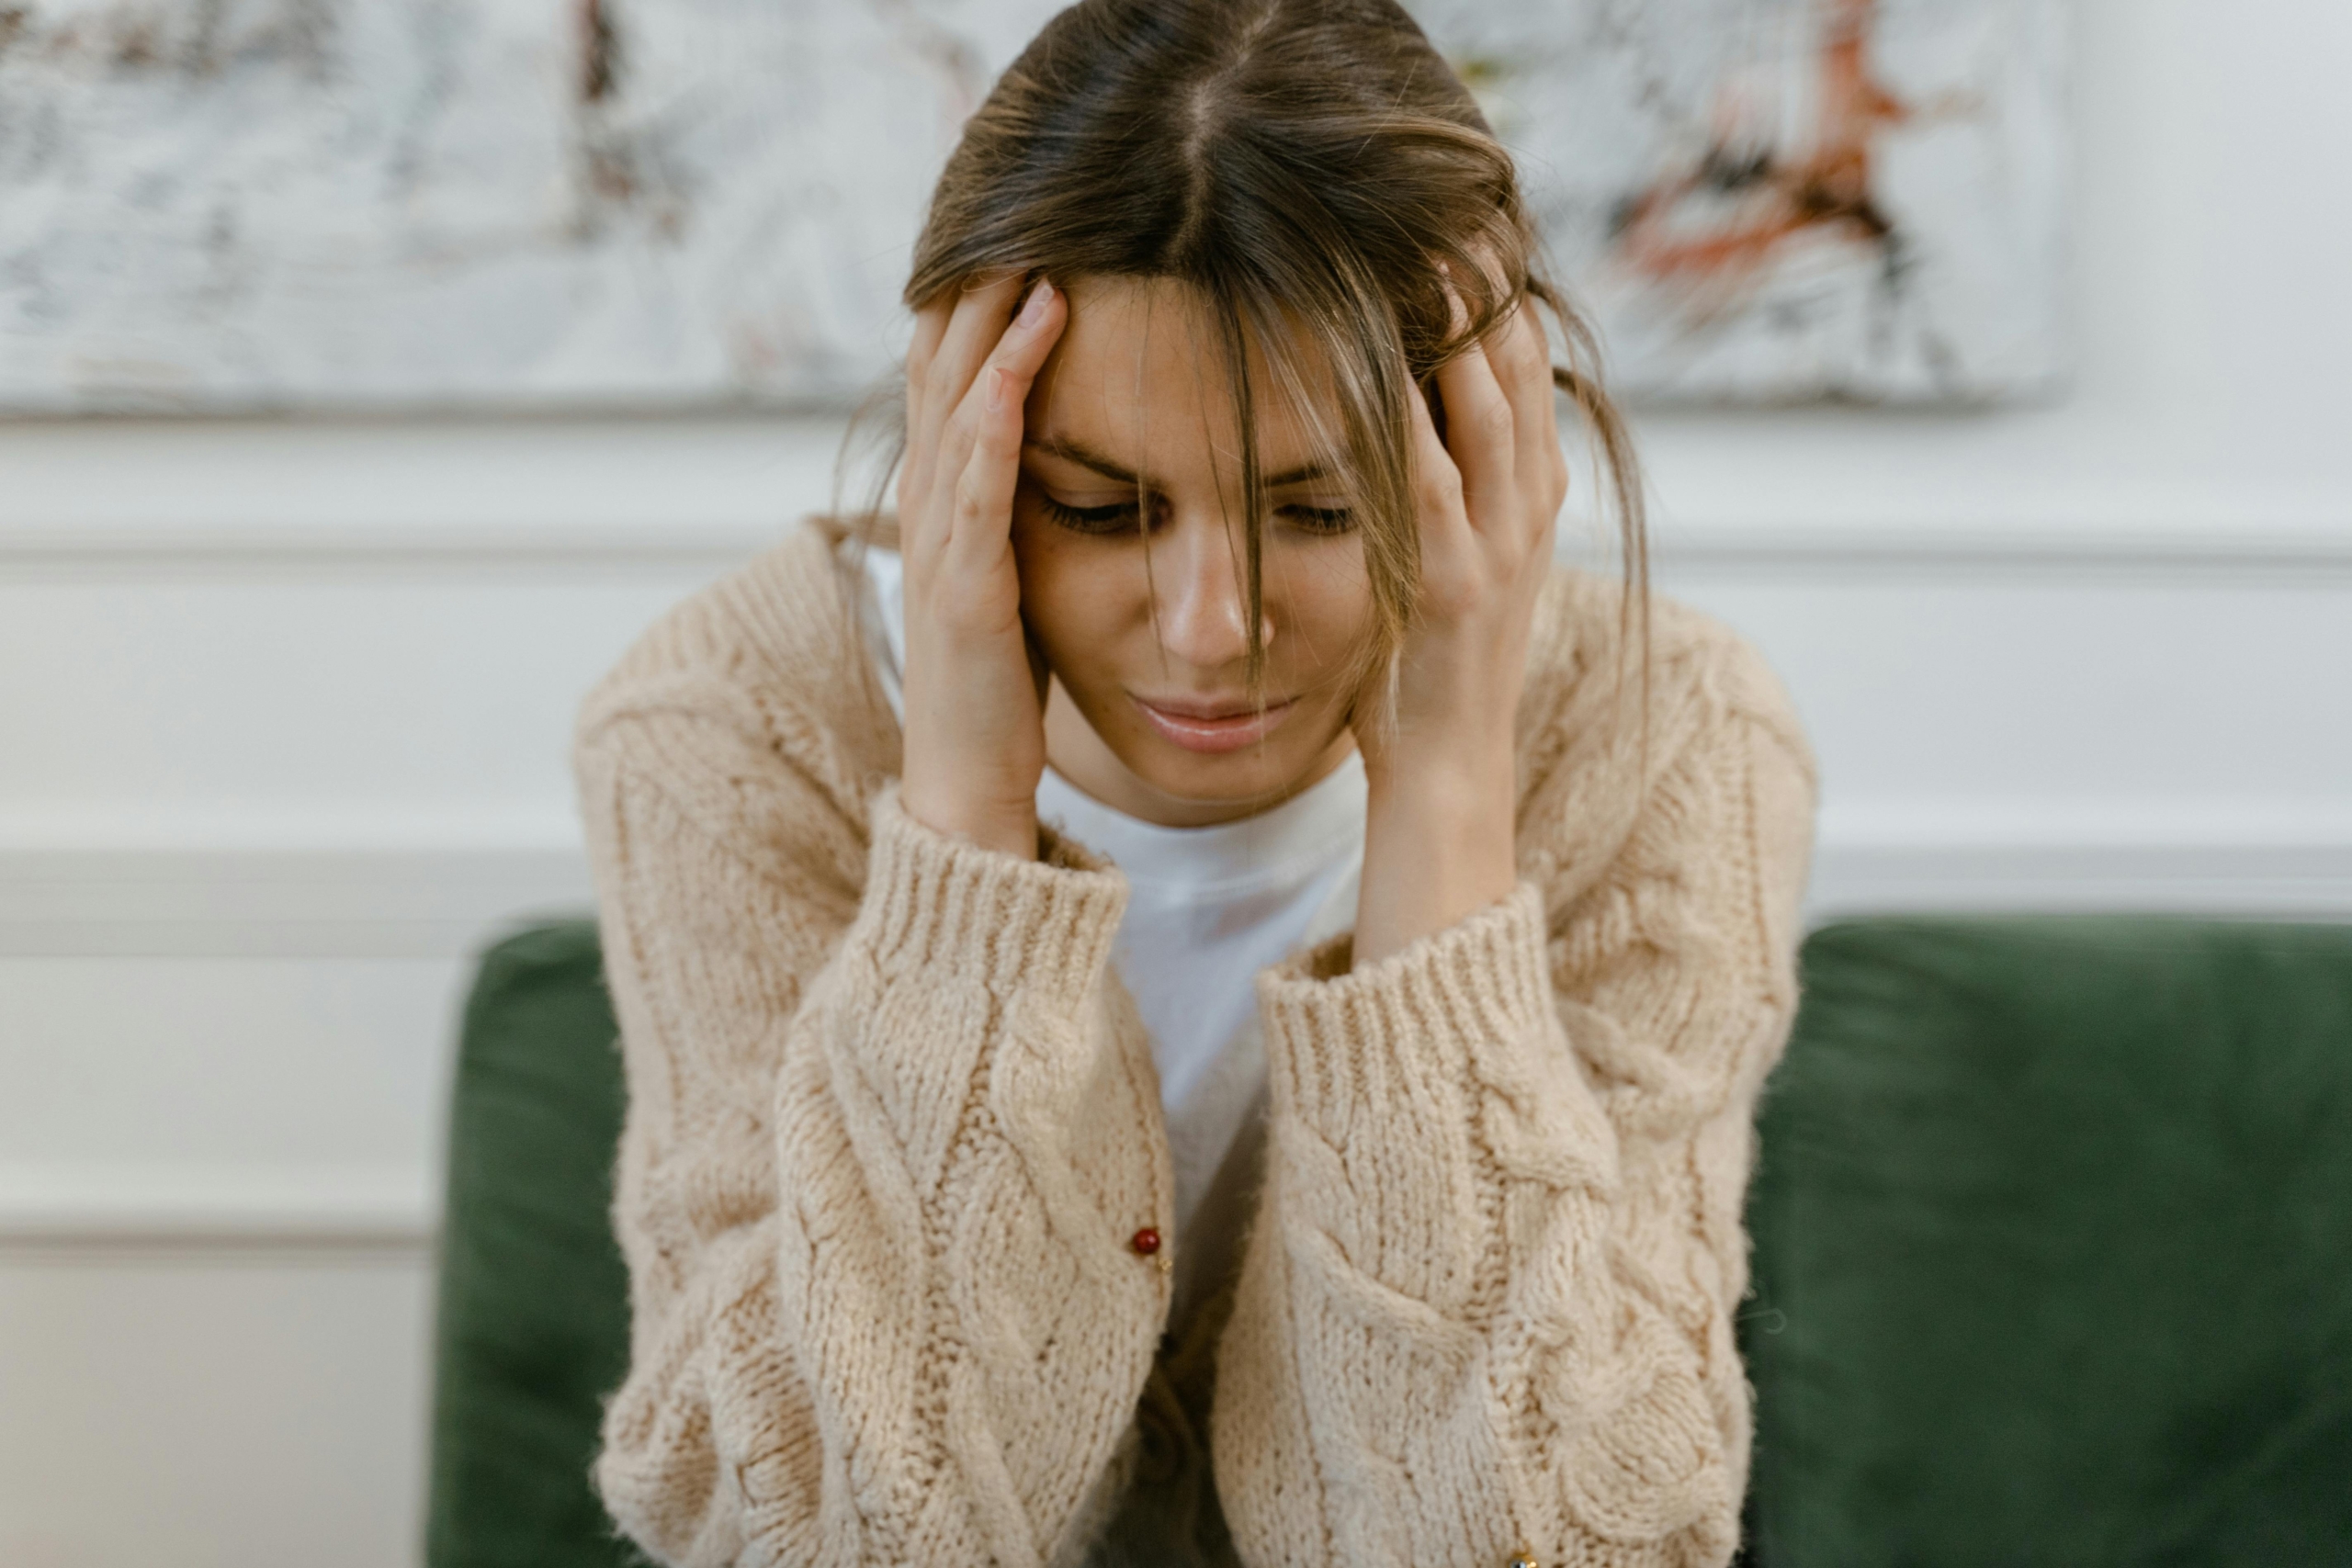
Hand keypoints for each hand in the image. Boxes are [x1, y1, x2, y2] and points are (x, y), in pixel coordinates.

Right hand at [895, 272, 1068, 858]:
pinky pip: (978, 473)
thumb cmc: (999, 694)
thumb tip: (1052, 463)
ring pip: (957, 398)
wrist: (967, 793)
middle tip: (1022, 203)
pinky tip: (1031, 345)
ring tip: (1033, 241)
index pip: (949, 375)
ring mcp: (941, 542)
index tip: (1020, 229)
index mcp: (943, 506)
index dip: (975, 299)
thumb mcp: (1010, 583)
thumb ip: (1017, 518)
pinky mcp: (968, 582)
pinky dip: (1002, 399)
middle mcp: (929, 509)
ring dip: (993, 316)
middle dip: (979, 281)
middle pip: (943, 364)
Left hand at [1350, 289, 1568, 965]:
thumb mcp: (1460, 570)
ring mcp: (1497, 552)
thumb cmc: (1430, 679)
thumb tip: (1421, 426)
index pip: (1527, 373)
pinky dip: (1404, 423)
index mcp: (1531, 504)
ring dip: (1457, 332)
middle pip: (1518, 372)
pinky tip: (1376, 370)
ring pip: (1487, 412)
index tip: (1468, 228)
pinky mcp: (1451, 590)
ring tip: (1425, 255)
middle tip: (1449, 210)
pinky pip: (1429, 486)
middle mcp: (1527, 517)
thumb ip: (1456, 499)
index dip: (1502, 297)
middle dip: (1484, 289)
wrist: (1450, 783)